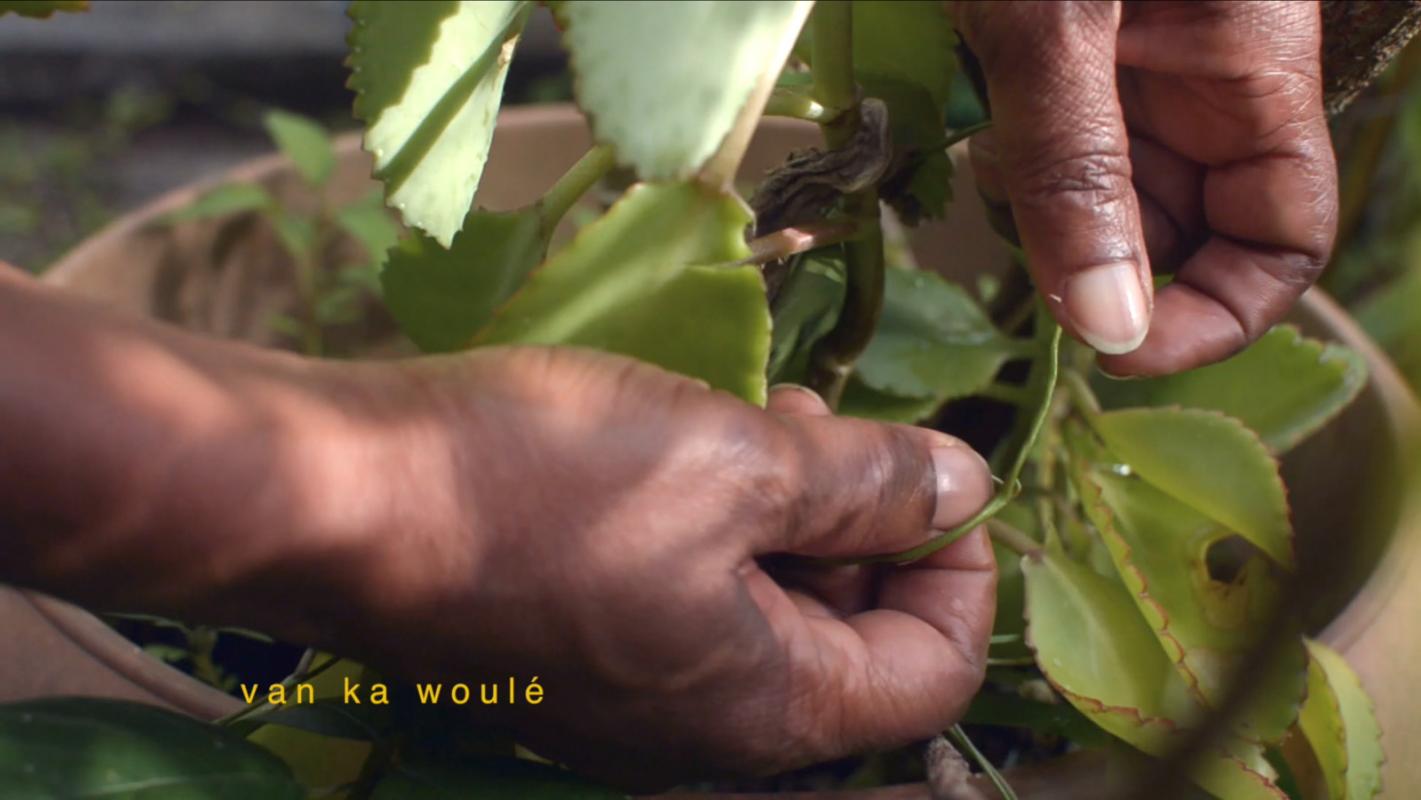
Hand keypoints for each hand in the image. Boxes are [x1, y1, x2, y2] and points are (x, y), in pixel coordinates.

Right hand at [325, 348, 995, 786]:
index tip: (940, 473)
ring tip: (762, 419)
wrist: (338, 498)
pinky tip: (683, 448)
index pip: (932, 670)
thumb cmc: (548, 480)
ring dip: (789, 516)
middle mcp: (704, 731)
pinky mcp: (571, 653)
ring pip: (764, 614)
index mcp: (766, 709)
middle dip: (868, 528)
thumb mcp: (736, 461)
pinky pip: (685, 604)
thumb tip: (968, 488)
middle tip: (832, 423)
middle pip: (849, 644)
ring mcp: (629, 699)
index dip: (962, 570)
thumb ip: (870, 485)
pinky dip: (715, 530)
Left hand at [953, 0, 1336, 374]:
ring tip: (990, 141)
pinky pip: (1044, 159)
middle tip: (1020, 221)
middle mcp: (1203, 88)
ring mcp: (1131, 80)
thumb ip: (1076, 160)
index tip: (1113, 352)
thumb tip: (1106, 327)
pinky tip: (970, 122)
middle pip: (1173, 236)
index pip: (1281, 242)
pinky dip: (1004, 166)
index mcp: (1254, 68)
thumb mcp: (1056, 22)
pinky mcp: (1060, 67)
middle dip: (1091, 258)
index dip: (1213, 317)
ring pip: (1096, 207)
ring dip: (1035, 210)